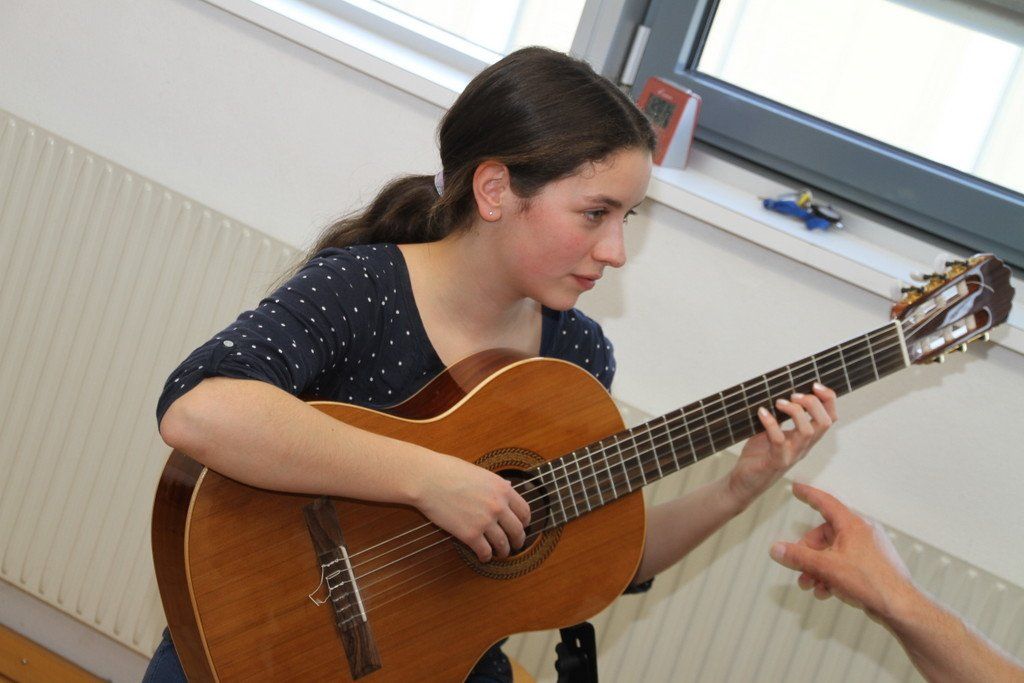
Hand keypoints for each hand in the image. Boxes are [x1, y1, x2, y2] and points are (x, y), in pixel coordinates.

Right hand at [413, 452, 530, 561]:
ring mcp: (485, 521)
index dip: (525, 521)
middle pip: (517, 530)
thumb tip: (507, 485)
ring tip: (501, 553)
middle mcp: (498, 506)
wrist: (428, 479)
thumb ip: (495, 483)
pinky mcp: (470, 535)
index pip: (524, 510)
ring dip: (504, 551)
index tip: (522, 526)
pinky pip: (485, 551)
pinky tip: (484, 556)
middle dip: (518, 540)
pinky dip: (486, 557)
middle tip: (516, 544)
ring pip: (503, 544)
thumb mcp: (480, 472)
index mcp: (502, 489)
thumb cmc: (448, 471)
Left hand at [727, 383, 836, 508]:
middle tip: (793, 395)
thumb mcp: (772, 430)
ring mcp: (791, 455)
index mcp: (806, 438)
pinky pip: (779, 441)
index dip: (828, 399)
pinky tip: (761, 413)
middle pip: (824, 422)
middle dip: (812, 403)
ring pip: (807, 431)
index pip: (830, 417)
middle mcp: (803, 446)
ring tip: (778, 402)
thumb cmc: (758, 455)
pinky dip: (771, 423)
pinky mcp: (776, 461)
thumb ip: (780, 415)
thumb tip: (779, 390)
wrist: (743, 482)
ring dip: (794, 411)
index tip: (815, 385)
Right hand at [769, 483, 912, 619]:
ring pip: (834, 552)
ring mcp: (868, 549)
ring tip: (811, 585)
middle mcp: (862, 533)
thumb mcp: (827, 567)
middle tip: (798, 567)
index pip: (826, 502)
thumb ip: (799, 556)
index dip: (809, 495)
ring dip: (818, 568)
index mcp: (853, 525)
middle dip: (808, 552)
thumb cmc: (872, 582)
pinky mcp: (872, 565)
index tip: (797, 488)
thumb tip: (776, 549)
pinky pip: (845, 563)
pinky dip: (832, 574)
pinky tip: (826, 591)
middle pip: (825, 534)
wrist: (901, 607)